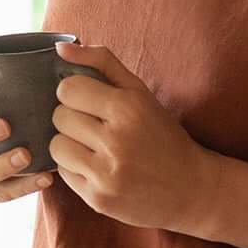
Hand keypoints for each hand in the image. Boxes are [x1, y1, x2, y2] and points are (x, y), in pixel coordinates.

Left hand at [50, 42, 218, 234]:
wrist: (191, 188)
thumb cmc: (162, 135)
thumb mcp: (140, 93)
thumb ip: (101, 62)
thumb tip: (59, 48)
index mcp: (128, 108)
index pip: (68, 89)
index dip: (74, 92)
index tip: (88, 100)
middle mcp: (116, 141)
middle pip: (60, 117)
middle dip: (72, 118)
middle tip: (94, 125)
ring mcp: (106, 173)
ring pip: (56, 146)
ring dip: (69, 144)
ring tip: (92, 147)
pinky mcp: (98, 199)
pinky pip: (63, 174)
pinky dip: (75, 168)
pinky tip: (97, 167)